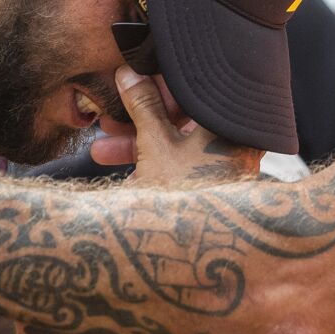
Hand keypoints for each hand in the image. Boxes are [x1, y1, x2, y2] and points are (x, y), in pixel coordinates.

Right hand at [105, 66, 261, 183]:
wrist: (197, 260)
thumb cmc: (186, 196)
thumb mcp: (156, 146)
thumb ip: (143, 106)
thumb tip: (128, 73)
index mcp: (231, 123)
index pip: (196, 87)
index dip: (159, 82)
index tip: (131, 81)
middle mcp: (235, 143)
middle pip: (184, 116)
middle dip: (140, 117)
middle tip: (109, 118)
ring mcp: (225, 168)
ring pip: (179, 143)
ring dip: (138, 144)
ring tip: (99, 152)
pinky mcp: (212, 189)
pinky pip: (182, 166)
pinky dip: (154, 166)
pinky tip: (124, 179)